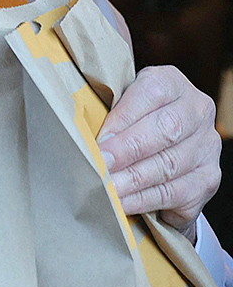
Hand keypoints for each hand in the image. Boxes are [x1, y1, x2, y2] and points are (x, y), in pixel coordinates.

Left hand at [97, 65, 221, 242]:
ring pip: (170, 165)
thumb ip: (104, 110)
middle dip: (127, 152)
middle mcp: (197, 110)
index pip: (152, 93)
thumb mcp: (117, 104)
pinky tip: (123, 204)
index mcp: (171, 82)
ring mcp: (207, 145)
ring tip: (107, 191)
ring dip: (133, 181)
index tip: (98, 141)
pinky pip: (176, 193)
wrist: (161, 148)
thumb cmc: (128, 121)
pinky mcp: (208, 177)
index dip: (123, 119)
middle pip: (166, 130)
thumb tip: (77, 132)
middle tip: (101, 167)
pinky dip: (145, 201)